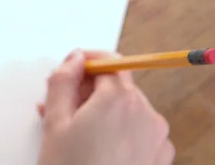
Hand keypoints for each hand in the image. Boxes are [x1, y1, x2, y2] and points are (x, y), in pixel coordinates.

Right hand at [37, 50, 174, 164]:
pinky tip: (94, 146)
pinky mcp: (159, 156)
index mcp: (120, 100)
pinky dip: (118, 130)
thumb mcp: (55, 121)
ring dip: (100, 111)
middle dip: (88, 90)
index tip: (72, 66)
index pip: (109, 61)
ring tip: (73, 131)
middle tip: (60, 105)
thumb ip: (62, 80)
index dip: (87, 61)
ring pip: (126, 108)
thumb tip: (73, 58)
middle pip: (117, 85)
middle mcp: (145, 114)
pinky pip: (138, 129)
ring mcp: (156, 137)